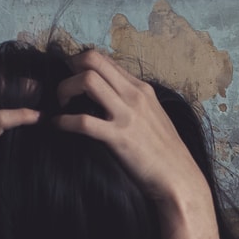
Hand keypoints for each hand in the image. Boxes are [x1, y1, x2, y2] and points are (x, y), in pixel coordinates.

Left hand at [52, 50, 210, 209]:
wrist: (179, 179)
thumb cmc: (166, 153)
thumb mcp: (153, 116)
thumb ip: (133, 102)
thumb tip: (110, 95)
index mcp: (141, 89)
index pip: (105, 59)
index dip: (81, 64)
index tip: (72, 79)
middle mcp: (134, 95)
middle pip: (93, 59)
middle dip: (70, 69)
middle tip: (64, 89)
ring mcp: (127, 115)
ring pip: (87, 80)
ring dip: (65, 89)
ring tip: (61, 105)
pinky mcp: (119, 137)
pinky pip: (82, 121)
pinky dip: (63, 122)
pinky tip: (59, 126)